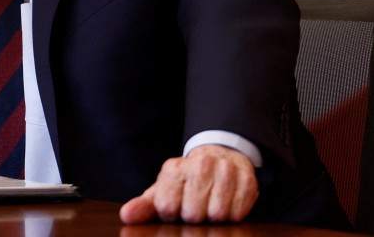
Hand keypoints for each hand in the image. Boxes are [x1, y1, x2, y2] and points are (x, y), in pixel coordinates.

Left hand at [119, 145, 258, 223]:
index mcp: (174, 168)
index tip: (176, 207)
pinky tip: (226, 202)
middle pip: (193, 214)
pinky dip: (232, 215)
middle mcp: (200, 165)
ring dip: (213, 217)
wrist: (220, 157)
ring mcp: (225, 170)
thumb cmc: (187, 182)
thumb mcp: (163, 191)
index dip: (172, 215)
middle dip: (194, 217)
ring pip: (217, 215)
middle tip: (196, 206)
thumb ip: (144, 205)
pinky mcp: (246, 180)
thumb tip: (126, 215)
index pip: (167, 207)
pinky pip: (238, 214)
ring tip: (210, 204)